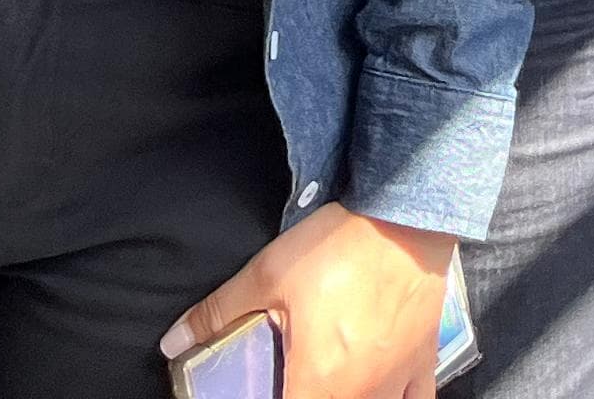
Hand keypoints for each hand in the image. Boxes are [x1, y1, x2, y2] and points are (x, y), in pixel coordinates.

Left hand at [163, 204, 451, 398]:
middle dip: (306, 397)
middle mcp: (361, 394)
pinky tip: (382, 393)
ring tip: (326, 383)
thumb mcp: (267, 274)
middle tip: (294, 379)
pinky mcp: (422, 361)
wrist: (404, 214)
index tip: (262, 391)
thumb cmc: (339, 245)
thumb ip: (218, 313)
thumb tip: (171, 342)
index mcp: (318, 383)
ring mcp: (396, 382)